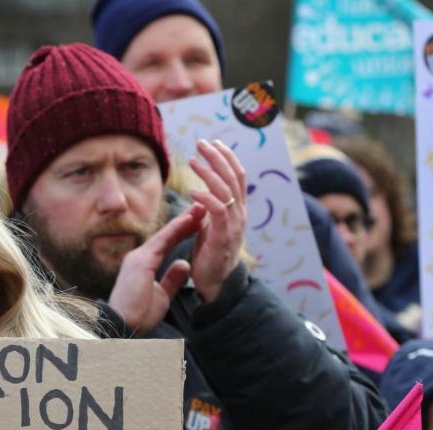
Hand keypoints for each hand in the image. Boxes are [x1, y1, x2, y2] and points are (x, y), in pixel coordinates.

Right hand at [107, 204, 206, 333]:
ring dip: (183, 221)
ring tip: (199, 208)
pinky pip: (161, 242)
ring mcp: (138, 258)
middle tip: (201, 209)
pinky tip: (189, 219)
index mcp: (144, 266)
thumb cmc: (140, 316)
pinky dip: (176, 229)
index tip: (198, 224)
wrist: (124, 327)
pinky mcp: (140, 262)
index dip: (182, 233)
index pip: (166, 245)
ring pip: (165, 235)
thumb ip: (172, 278)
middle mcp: (139, 258)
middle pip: (166, 236)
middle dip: (184, 222)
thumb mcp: (162, 295)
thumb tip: (184, 263)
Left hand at [186, 138, 246, 303]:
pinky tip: (192, 191)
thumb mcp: (211, 226)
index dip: (227, 157)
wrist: (214, 284)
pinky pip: (218, 211)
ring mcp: (234, 225)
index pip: (238, 176)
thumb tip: (203, 192)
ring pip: (226, 190)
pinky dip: (206, 198)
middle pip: (233, 177)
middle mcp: (240, 214)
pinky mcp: (223, 237)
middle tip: (202, 143)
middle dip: (218, 157)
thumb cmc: (210, 254)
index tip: (214, 142)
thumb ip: (210, 209)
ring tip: (194, 160)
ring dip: (209, 173)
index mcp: (238, 210)